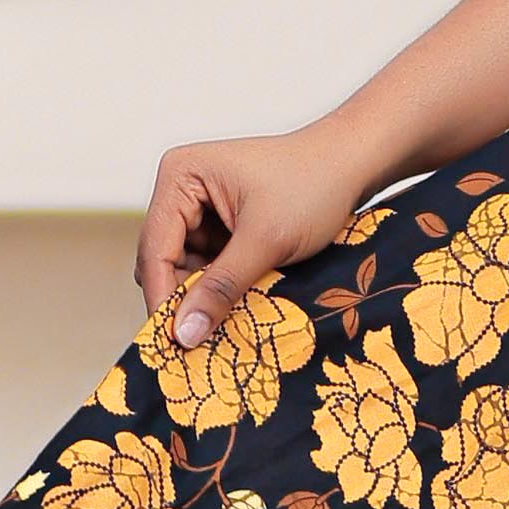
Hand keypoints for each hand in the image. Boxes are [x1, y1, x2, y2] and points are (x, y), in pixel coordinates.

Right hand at [136, 125, 378, 351]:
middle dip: (184, 298)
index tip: (173, 344)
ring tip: (227, 324)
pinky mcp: (221, 225)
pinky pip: (208, 267)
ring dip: (205, 296)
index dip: (163, 298)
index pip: (155, 248)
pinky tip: (240, 305)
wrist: (354, 164)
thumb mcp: (266, 241)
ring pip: (186, 269)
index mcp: (181, 176)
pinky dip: (221, 288)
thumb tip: (184, 334)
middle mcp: (182, 189)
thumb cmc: (314, 186)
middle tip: (201, 343)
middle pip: (164, 260)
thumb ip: (222, 287)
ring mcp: (200, 208)